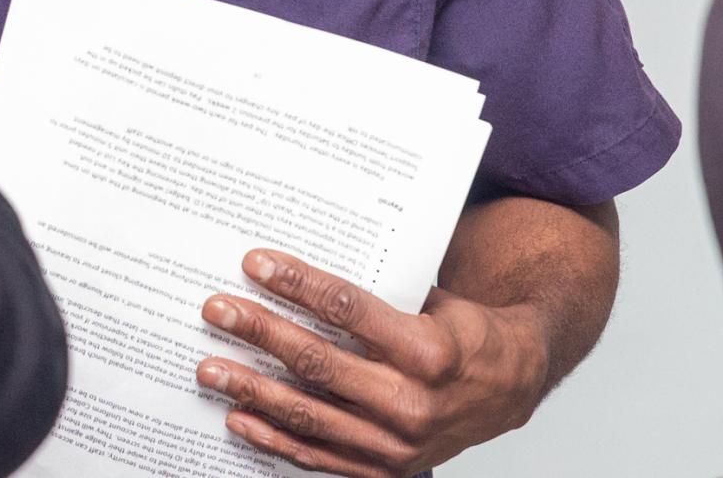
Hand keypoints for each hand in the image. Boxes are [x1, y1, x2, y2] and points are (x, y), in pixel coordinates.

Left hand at [193, 248, 551, 475]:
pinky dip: (275, 439)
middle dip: (260, 333)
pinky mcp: (385, 469)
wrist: (511, 387)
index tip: (255, 265)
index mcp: (428, 350)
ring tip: (211, 368)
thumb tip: (303, 268)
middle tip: (217, 311)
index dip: (297, 285)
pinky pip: (319, 455)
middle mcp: (412, 401)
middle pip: (318, 362)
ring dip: (252, 390)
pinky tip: (239, 418)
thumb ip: (379, 293)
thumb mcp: (437, 300)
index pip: (347, 310)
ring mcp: (396, 443)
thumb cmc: (468, 335)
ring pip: (310, 414)